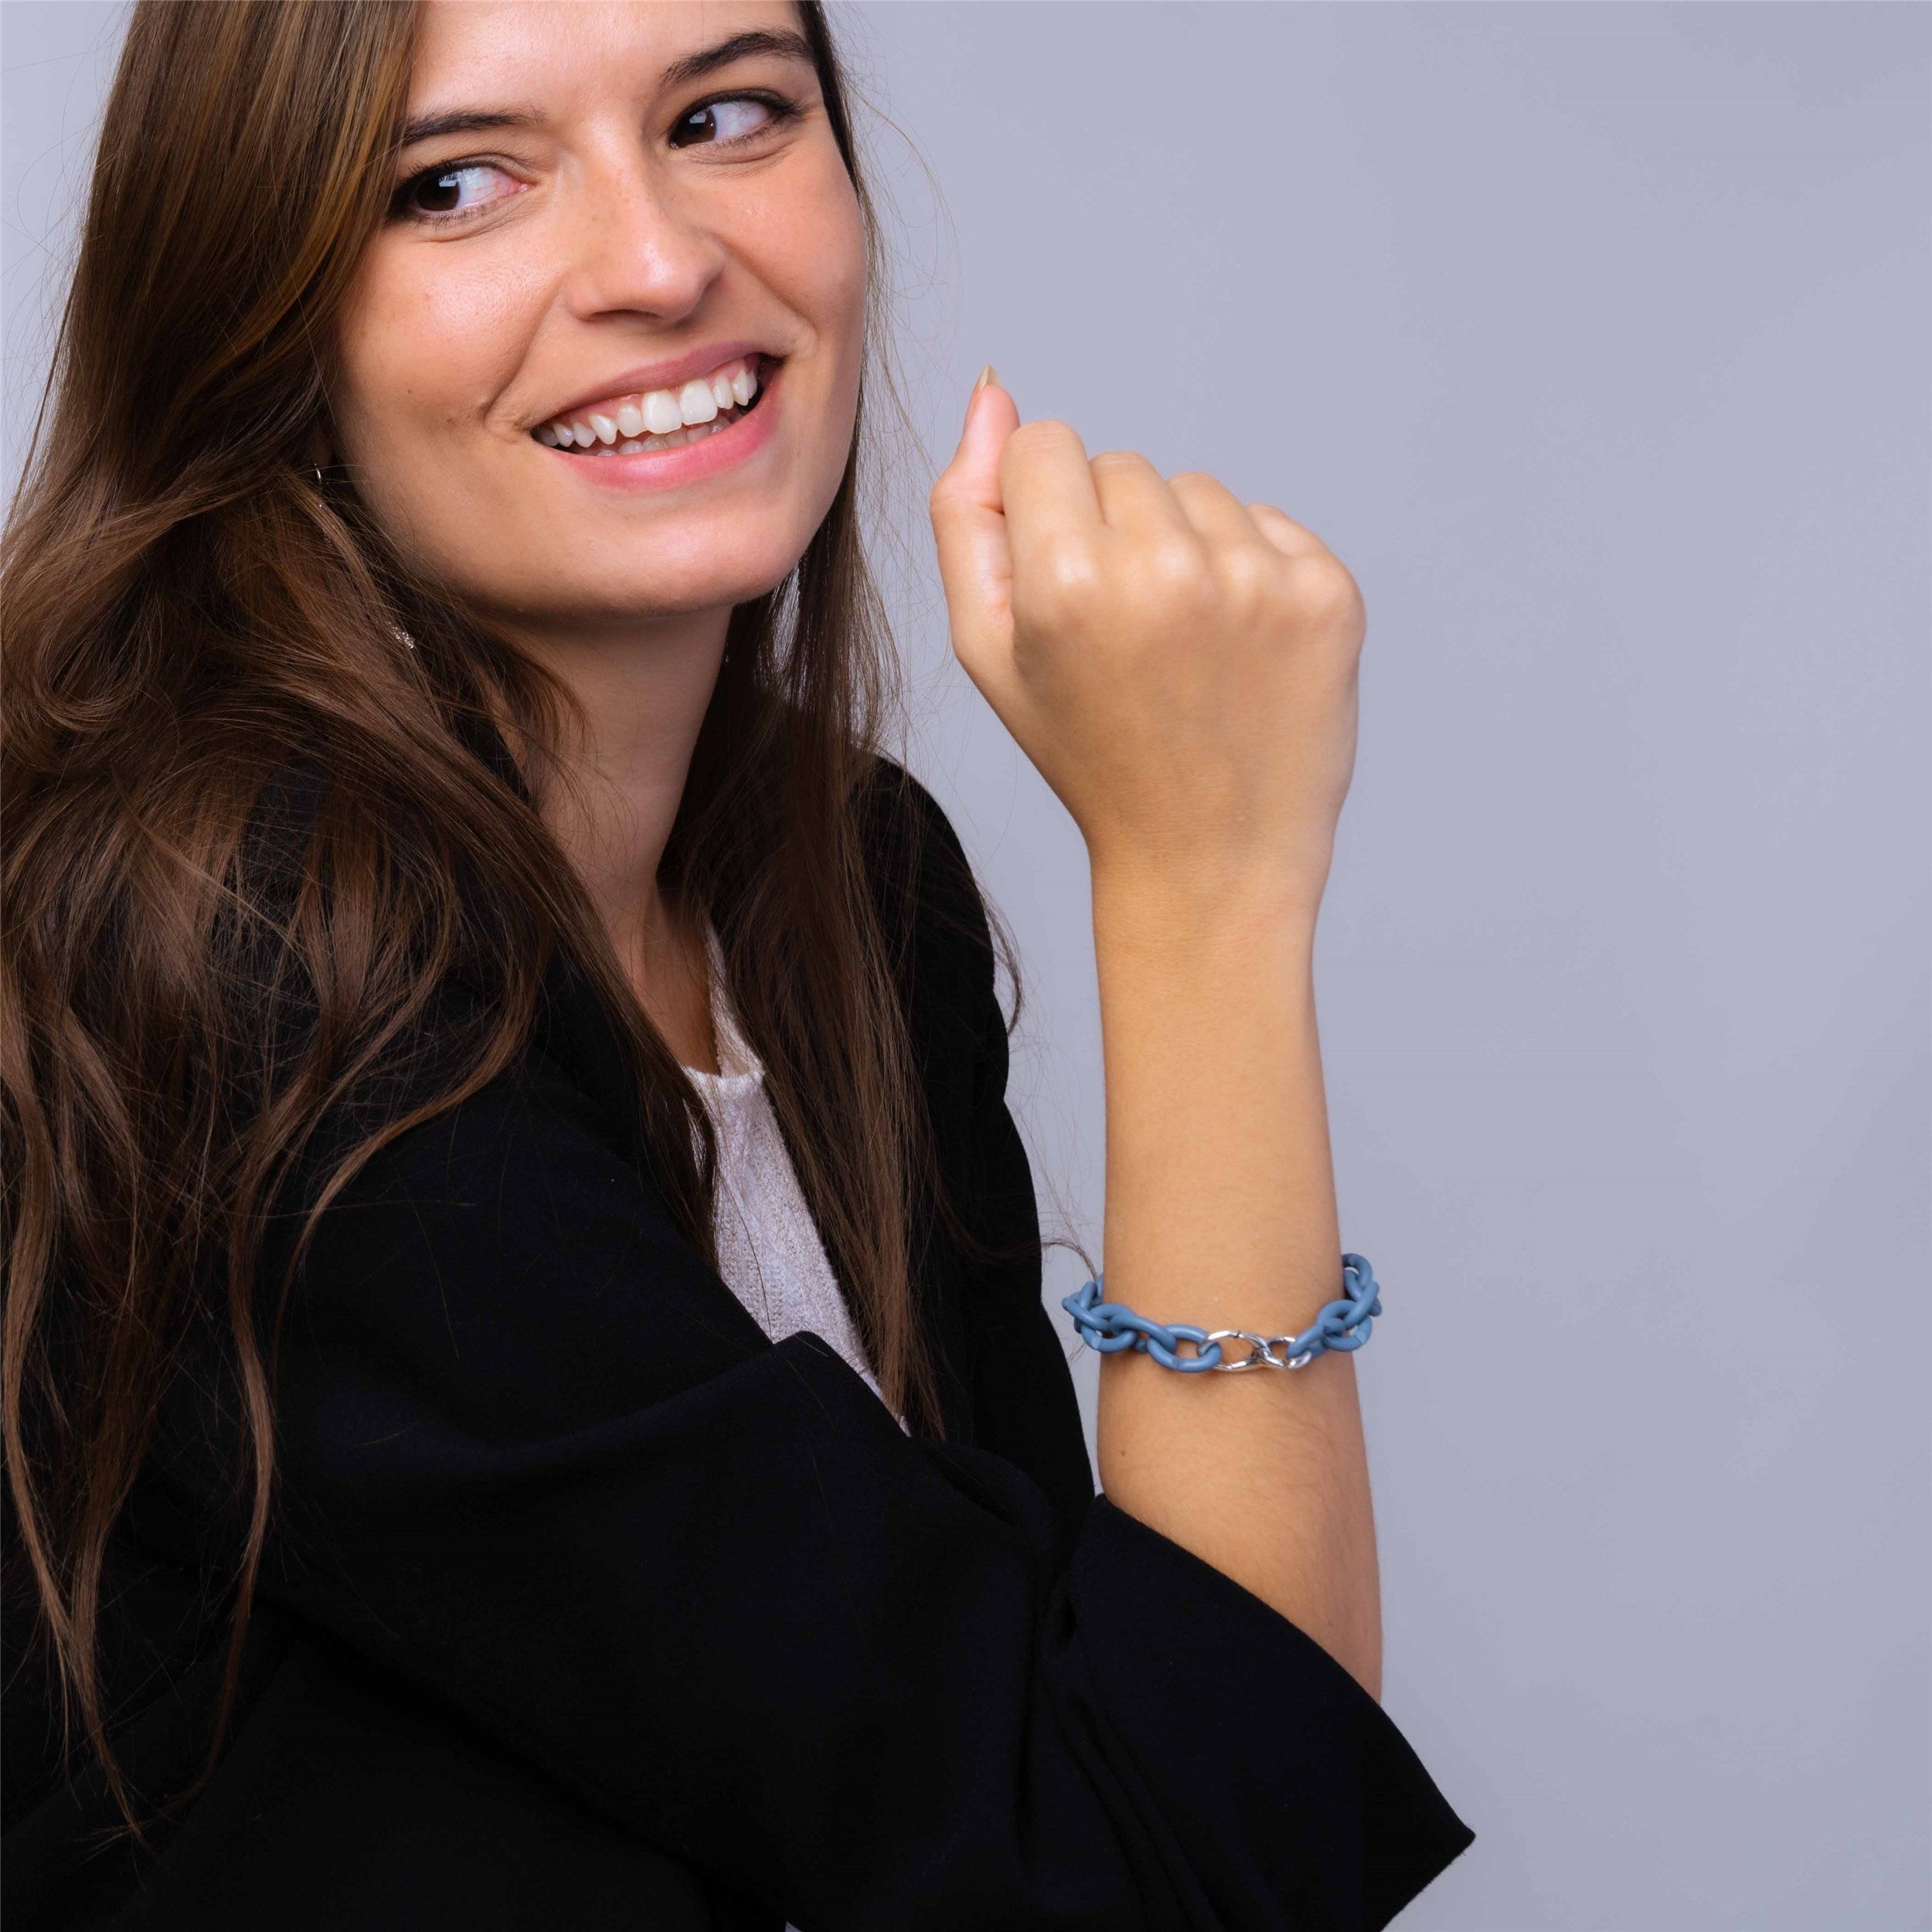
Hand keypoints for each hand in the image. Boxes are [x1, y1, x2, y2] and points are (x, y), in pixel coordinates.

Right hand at [929, 372, 1365, 914]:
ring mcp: (1256, 579)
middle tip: (1126, 641)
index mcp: (1065, 582)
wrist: (1209, 857)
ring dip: (1184, 548)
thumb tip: (992, 392)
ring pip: (1196, 489)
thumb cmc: (1089, 753)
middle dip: (1112, 532)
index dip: (1043, 515)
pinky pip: (1268, 522)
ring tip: (1182, 649)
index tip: (1063, 591)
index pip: (1044, 445)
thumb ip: (967, 515)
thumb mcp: (988, 651)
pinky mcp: (1326, 593)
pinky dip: (1250, 572)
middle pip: (1121, 463)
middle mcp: (1165, 568)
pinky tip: (1237, 650)